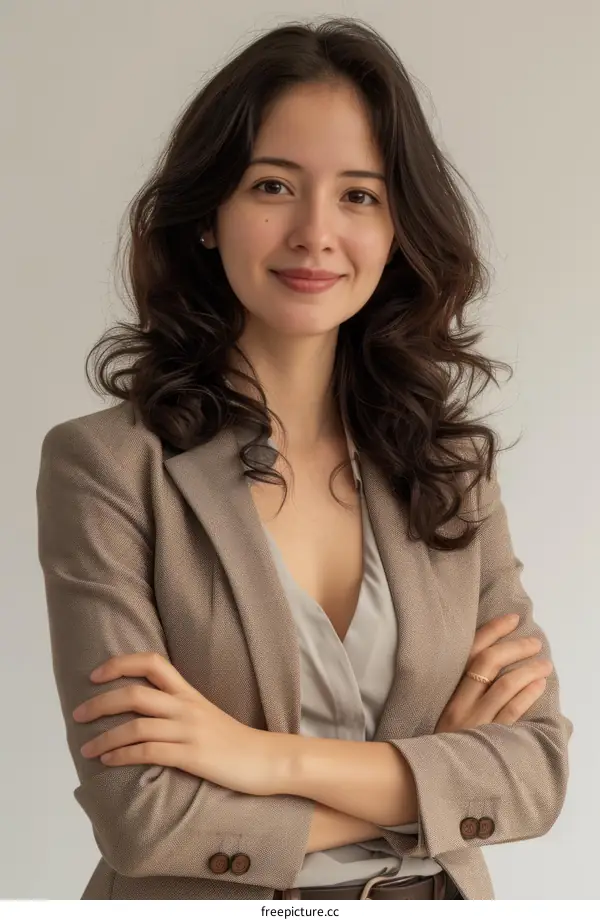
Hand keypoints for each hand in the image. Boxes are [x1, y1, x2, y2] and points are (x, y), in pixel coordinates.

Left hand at [72, 652, 277, 795]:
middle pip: (135, 693)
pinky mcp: (192, 756)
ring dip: (105, 738)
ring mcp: (189, 731)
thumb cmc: (234, 741)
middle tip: (78, 714)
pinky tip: (109, 762)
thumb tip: (144, 710)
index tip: (96, 674)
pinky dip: (123, 755)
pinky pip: (150, 752)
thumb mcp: (205, 715)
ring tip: (86, 749)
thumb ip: (178, 708)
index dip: (120, 663)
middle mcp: (186, 706)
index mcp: (188, 692)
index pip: (152, 662)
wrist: (267, 759)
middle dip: (100, 702)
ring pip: (136, 725)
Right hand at [435, 613, 553, 731]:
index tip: (512, 618)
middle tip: (534, 641)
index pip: (470, 651)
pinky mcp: (487, 739)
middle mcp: (459, 702)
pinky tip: (539, 685)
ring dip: (527, 670)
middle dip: (514, 647)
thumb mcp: (443, 710)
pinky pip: (511, 712)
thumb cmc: (439, 741)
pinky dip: (527, 694)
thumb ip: (462, 688)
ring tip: (544, 662)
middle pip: (487, 663)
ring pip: (504, 686)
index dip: (492, 631)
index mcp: (446, 690)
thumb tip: (490, 662)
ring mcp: (474, 721)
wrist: (426, 777)